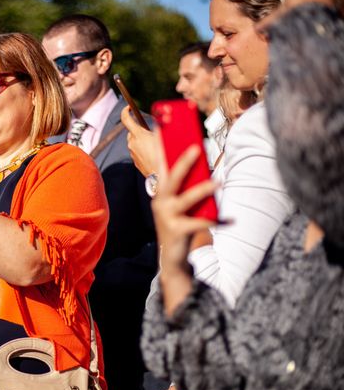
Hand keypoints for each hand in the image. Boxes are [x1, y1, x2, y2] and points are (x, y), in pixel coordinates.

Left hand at [121, 106, 157, 176]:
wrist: (161, 176)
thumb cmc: (164, 155)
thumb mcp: (164, 136)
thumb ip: (160, 125)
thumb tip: (163, 116)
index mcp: (138, 135)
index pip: (126, 119)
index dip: (125, 111)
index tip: (128, 107)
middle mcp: (132, 144)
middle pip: (131, 132)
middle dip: (138, 130)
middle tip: (149, 132)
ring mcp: (132, 153)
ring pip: (134, 142)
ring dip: (141, 141)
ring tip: (153, 144)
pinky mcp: (135, 161)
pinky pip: (136, 152)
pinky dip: (142, 150)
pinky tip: (152, 153)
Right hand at [151, 139, 217, 314]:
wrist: (172, 260)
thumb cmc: (180, 228)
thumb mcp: (182, 207)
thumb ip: (189, 190)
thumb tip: (209, 173)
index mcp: (160, 194)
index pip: (162, 167)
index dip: (164, 148)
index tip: (165, 129)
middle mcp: (160, 203)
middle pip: (171, 179)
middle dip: (183, 162)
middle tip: (196, 148)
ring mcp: (167, 217)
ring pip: (186, 199)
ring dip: (203, 189)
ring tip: (218, 182)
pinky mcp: (177, 231)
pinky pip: (199, 223)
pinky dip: (216, 221)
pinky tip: (229, 220)